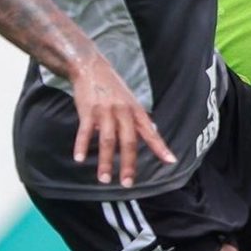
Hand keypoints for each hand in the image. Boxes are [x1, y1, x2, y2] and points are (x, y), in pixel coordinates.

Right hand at [71, 54, 176, 187]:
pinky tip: (79, 159)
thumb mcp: (130, 101)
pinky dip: (82, 145)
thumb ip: (138, 120)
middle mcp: (123, 112)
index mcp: (136, 111)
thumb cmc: (112, 87)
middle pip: (129, 141)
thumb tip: (151, 135)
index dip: (160, 147)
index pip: (151, 132)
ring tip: (104, 179)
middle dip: (129, 163)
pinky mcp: (88, 110)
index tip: (170, 161)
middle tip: (128, 183)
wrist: (91, 67)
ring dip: (106, 161)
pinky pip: (85, 131)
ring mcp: (106, 111)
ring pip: (108, 140)